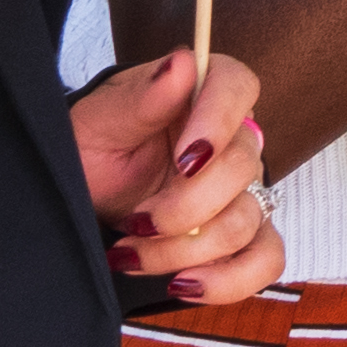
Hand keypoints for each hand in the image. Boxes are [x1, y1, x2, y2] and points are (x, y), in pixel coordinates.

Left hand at [75, 46, 285, 305]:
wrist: (81, 198)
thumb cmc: (89, 150)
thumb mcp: (99, 122)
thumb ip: (142, 97)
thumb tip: (182, 63)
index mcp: (200, 94)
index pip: (237, 87)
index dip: (218, 123)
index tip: (185, 159)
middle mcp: (230, 140)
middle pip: (242, 168)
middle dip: (185, 206)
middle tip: (137, 220)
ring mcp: (240, 190)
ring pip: (246, 222)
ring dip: (185, 250)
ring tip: (135, 255)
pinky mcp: (242, 237)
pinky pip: (265, 259)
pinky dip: (229, 280)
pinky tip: (184, 283)